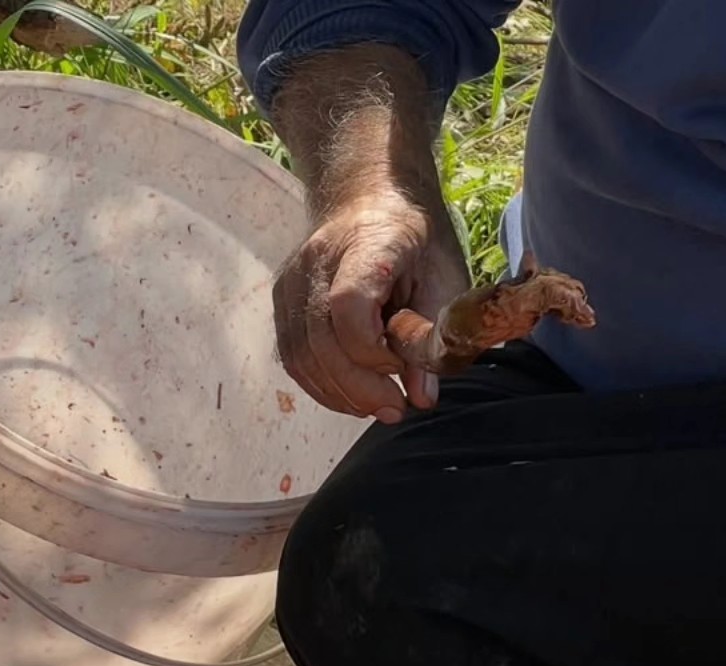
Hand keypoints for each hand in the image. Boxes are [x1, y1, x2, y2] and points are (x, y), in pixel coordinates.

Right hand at [273, 188, 469, 418]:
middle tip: (394, 409)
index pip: (348, 306)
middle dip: (359, 388)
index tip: (402, 364)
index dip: (372, 351)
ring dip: (340, 394)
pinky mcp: (281, 300)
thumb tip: (421, 398)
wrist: (369, 196)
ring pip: (302, 357)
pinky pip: (293, 357)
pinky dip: (322, 385)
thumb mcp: (443, 278)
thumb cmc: (414, 239)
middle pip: (321, 341)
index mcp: (366, 243)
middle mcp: (317, 260)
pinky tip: (351, 395)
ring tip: (376, 404)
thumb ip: (431, 336)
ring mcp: (292, 280)